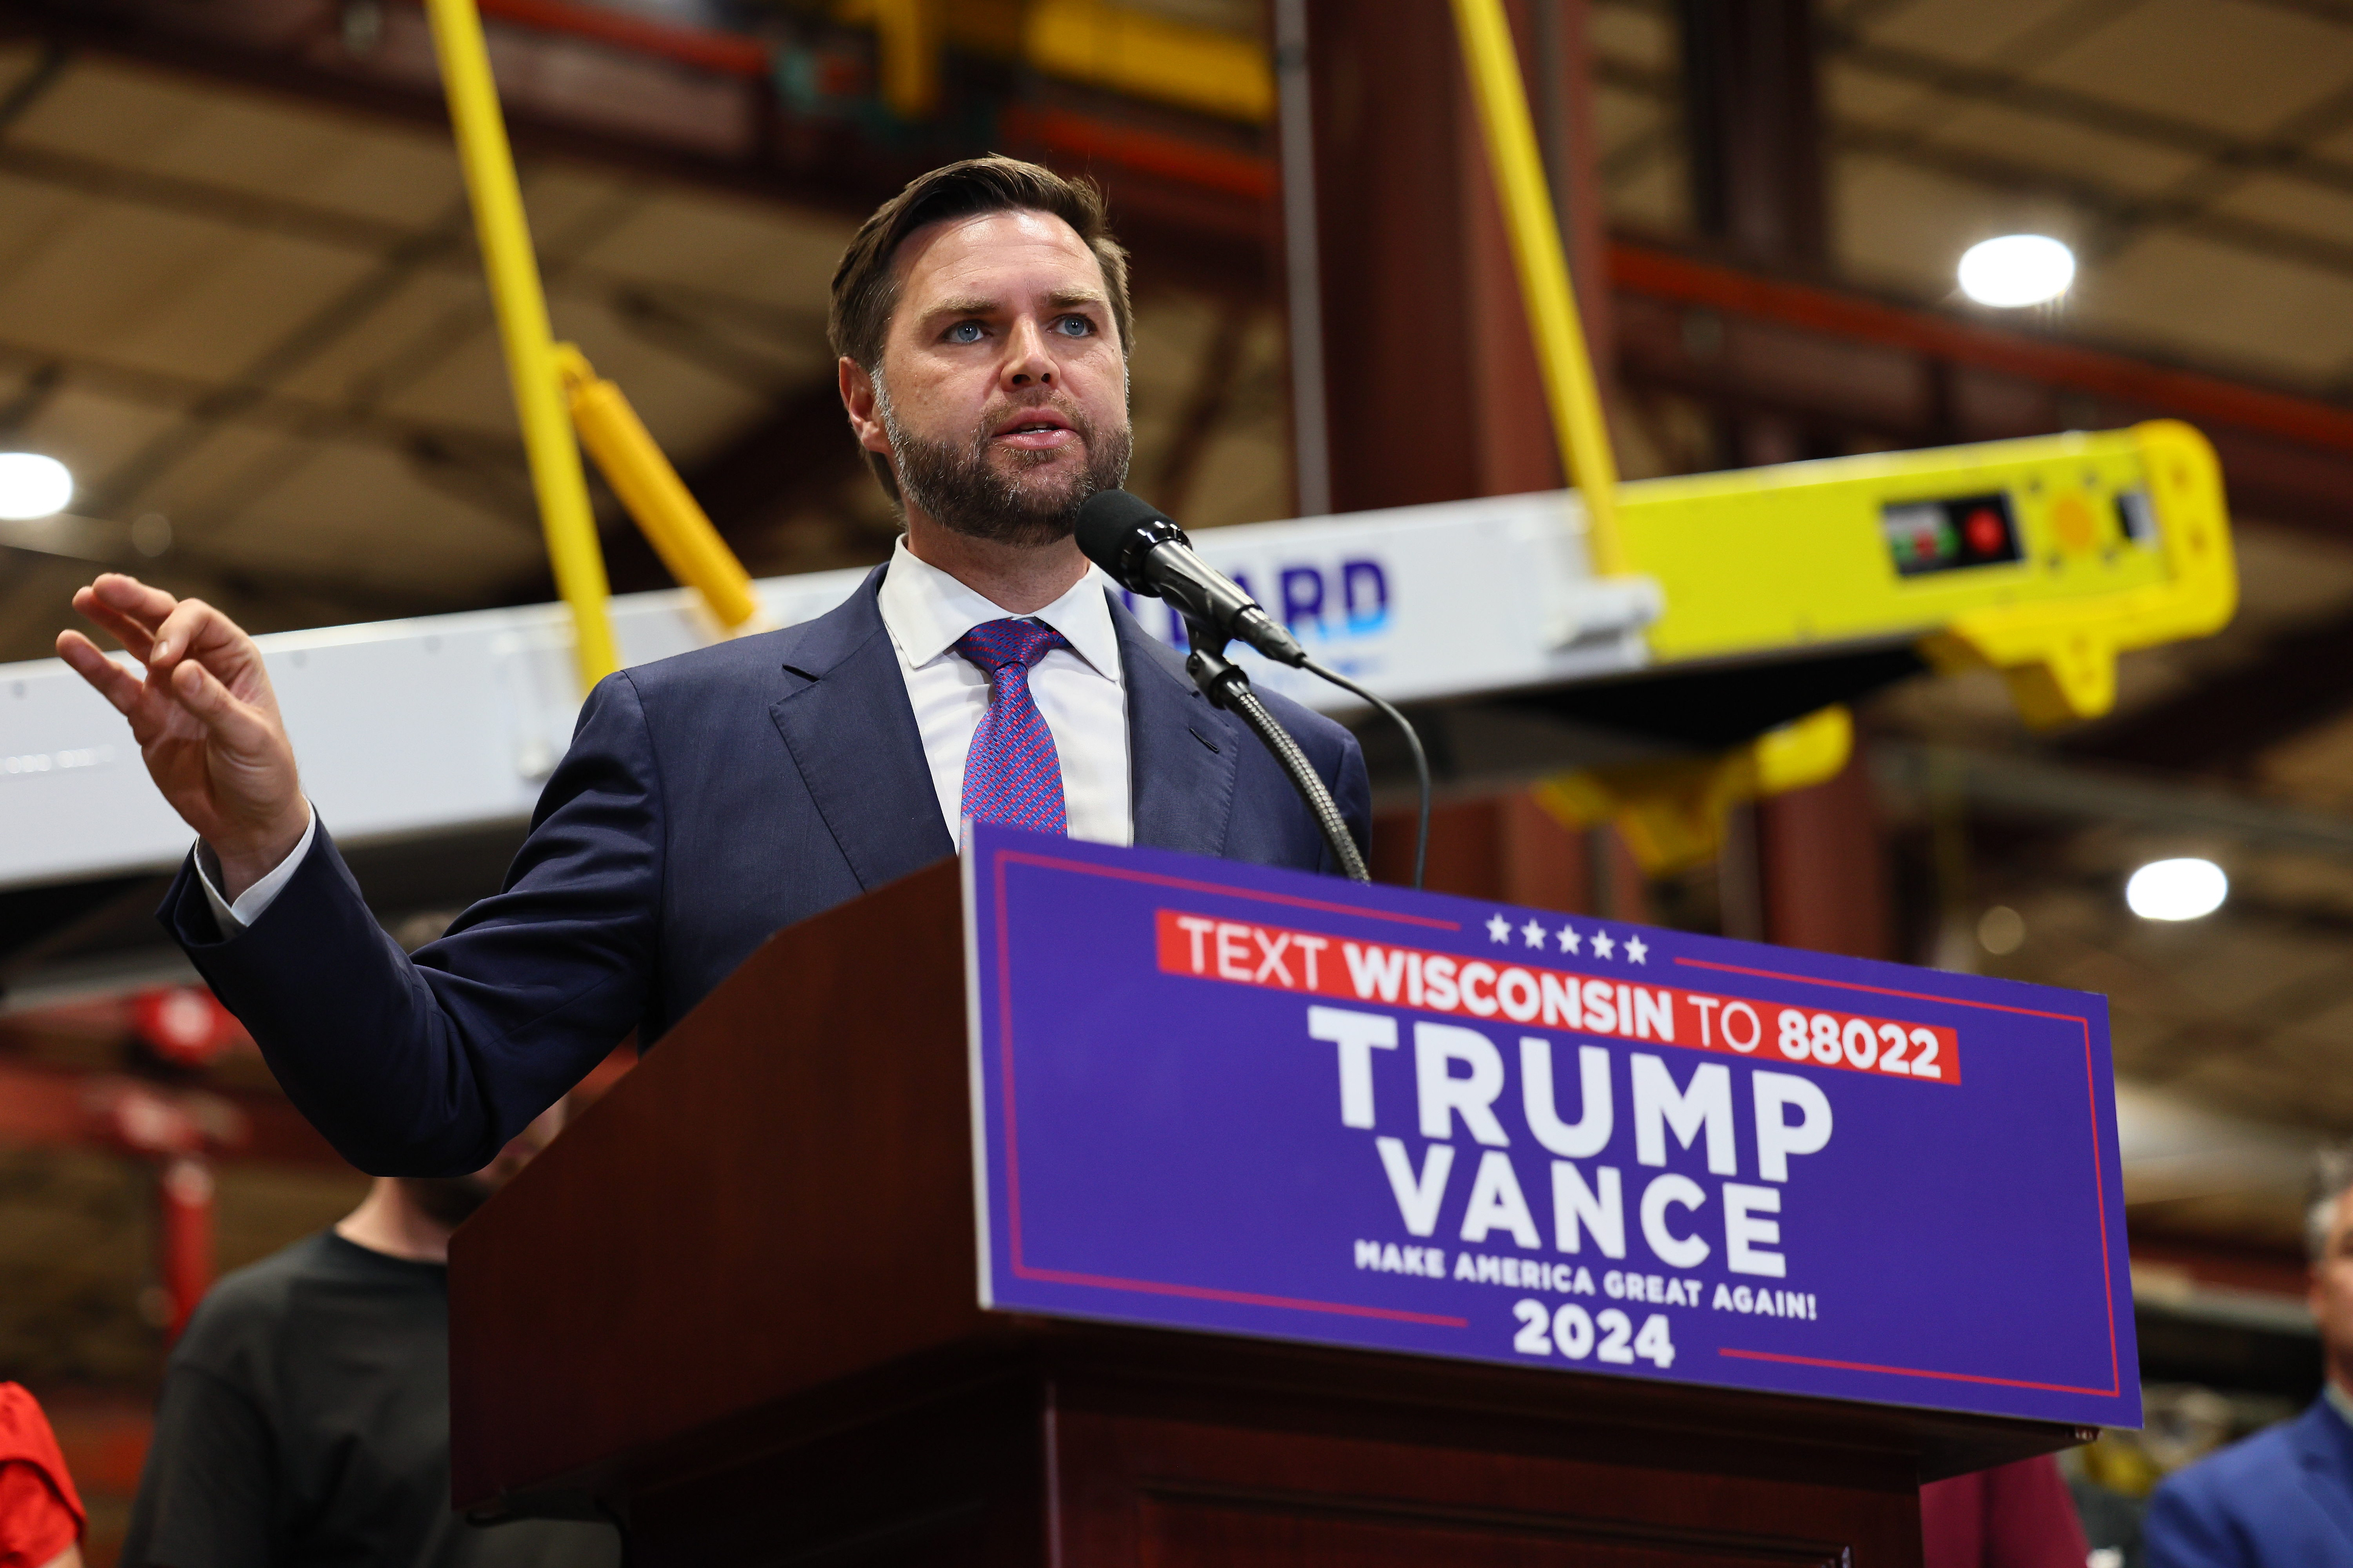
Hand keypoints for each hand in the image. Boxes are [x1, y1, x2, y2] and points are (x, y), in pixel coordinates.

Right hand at [56, 574, 307, 899]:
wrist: (248, 818)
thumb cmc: (265, 773)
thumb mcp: (251, 738)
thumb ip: (215, 705)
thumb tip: (183, 672)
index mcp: (236, 662)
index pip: (201, 623)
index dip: (177, 630)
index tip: (163, 658)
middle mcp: (201, 668)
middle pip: (164, 621)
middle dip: (136, 602)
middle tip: (105, 587)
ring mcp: (170, 690)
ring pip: (136, 645)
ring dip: (112, 621)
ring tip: (85, 599)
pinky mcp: (147, 716)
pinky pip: (117, 685)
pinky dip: (95, 666)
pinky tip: (73, 645)